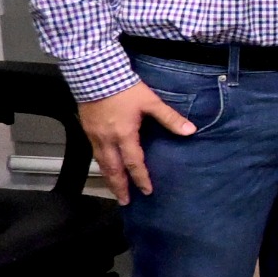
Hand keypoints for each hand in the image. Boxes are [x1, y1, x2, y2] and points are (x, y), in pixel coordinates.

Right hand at [80, 81, 195, 204]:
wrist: (94, 75)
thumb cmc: (125, 89)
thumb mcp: (151, 102)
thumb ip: (170, 118)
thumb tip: (191, 131)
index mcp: (124, 135)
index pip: (134, 163)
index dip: (141, 178)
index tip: (147, 191)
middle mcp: (107, 140)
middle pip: (113, 170)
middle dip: (119, 187)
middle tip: (124, 201)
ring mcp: (94, 136)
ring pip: (101, 163)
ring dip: (109, 178)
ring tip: (115, 189)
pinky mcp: (86, 130)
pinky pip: (94, 153)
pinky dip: (101, 165)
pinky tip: (105, 167)